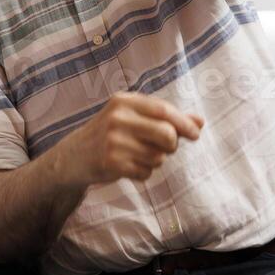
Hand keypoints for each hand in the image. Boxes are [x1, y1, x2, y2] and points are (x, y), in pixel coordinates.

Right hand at [61, 92, 203, 186]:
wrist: (74, 156)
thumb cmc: (111, 133)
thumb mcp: (134, 118)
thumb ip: (166, 118)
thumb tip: (200, 122)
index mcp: (124, 101)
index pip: (163, 110)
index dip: (183, 123)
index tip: (195, 134)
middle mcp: (118, 118)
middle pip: (167, 135)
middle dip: (171, 145)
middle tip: (162, 147)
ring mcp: (113, 141)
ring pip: (158, 157)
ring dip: (155, 161)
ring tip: (138, 155)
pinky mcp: (112, 163)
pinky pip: (146, 173)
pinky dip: (143, 173)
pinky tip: (128, 166)